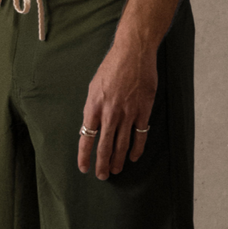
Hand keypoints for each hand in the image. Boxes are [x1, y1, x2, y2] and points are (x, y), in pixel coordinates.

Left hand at [77, 38, 158, 179]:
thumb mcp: (94, 88)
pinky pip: (140, 135)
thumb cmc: (111, 68)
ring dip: (118, 160)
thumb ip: (92, 110)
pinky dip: (136, 149)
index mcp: (94, 107)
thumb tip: (91, 129)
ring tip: (116, 170)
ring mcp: (128, 113)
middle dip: (102, 164)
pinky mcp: (143, 110)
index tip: (84, 168)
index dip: (85, 156)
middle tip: (102, 176)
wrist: (133, 53)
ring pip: (122, 144)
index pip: (87, 138)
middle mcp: (110, 113)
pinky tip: (133, 157)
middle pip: (105, 146)